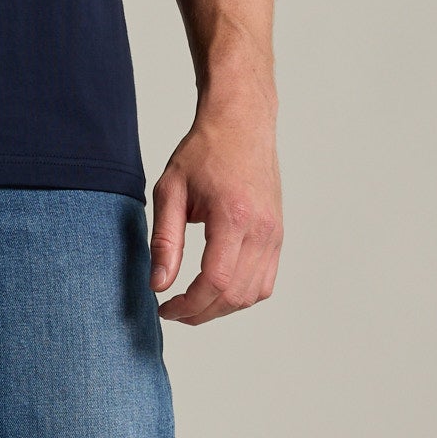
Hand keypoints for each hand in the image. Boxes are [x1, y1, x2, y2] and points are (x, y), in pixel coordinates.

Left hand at [149, 98, 282, 324]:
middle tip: (173, 310)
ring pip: (252, 295)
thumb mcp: (170, 191)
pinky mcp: (277, 235)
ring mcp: (274, 234)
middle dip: (200, 313)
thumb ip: (164, 241)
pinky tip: (216, 288)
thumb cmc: (205, 152)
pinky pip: (264, 282)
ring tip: (192, 302)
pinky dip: (241, 295)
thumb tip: (159, 284)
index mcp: (233, 217)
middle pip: (234, 296)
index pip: (215, 282)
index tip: (165, 309)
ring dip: (220, 308)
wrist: (242, 124)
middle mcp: (261, 230)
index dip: (188, 306)